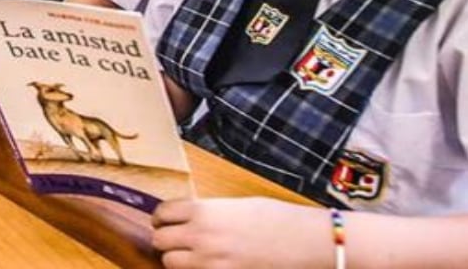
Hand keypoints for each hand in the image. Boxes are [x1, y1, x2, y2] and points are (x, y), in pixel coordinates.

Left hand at [152, 198, 332, 268]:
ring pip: (169, 263)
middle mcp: (201, 237)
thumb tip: (189, 218)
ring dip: (176, 259)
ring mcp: (210, 263)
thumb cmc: (279, 220)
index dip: (162, 216)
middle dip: (166, 239)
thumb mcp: (238, 205)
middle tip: (175, 239)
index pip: (162, 212)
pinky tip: (207, 265)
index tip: (164, 219)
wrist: (307, 242)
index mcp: (204, 211)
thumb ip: (209, 212)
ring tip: (190, 256)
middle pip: (160, 240)